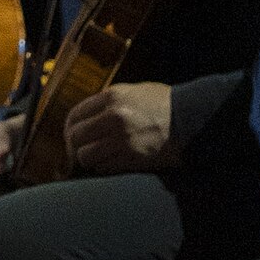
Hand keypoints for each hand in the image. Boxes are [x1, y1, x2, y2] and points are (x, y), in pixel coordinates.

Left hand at [62, 82, 176, 176]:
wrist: (190, 119)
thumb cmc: (163, 104)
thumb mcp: (133, 91)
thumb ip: (108, 101)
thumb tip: (85, 116)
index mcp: (111, 97)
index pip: (74, 115)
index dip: (70, 127)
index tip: (72, 135)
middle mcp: (113, 117)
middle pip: (75, 137)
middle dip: (75, 145)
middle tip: (80, 150)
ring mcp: (121, 139)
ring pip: (86, 156)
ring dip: (89, 159)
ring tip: (97, 158)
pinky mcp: (131, 158)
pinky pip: (103, 168)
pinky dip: (103, 167)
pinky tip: (111, 163)